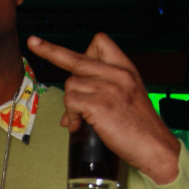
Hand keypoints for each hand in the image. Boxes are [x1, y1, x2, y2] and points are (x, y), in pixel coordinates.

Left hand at [27, 33, 179, 184]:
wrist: (155, 146)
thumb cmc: (141, 127)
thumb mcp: (129, 97)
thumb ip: (103, 92)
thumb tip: (72, 110)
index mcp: (125, 68)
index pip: (100, 42)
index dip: (85, 50)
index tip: (74, 58)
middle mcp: (116, 74)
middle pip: (76, 57)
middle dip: (50, 51)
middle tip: (33, 42)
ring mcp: (108, 88)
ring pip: (70, 86)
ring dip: (70, 105)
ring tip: (81, 120)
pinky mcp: (99, 105)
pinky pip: (71, 103)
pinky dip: (72, 116)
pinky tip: (80, 126)